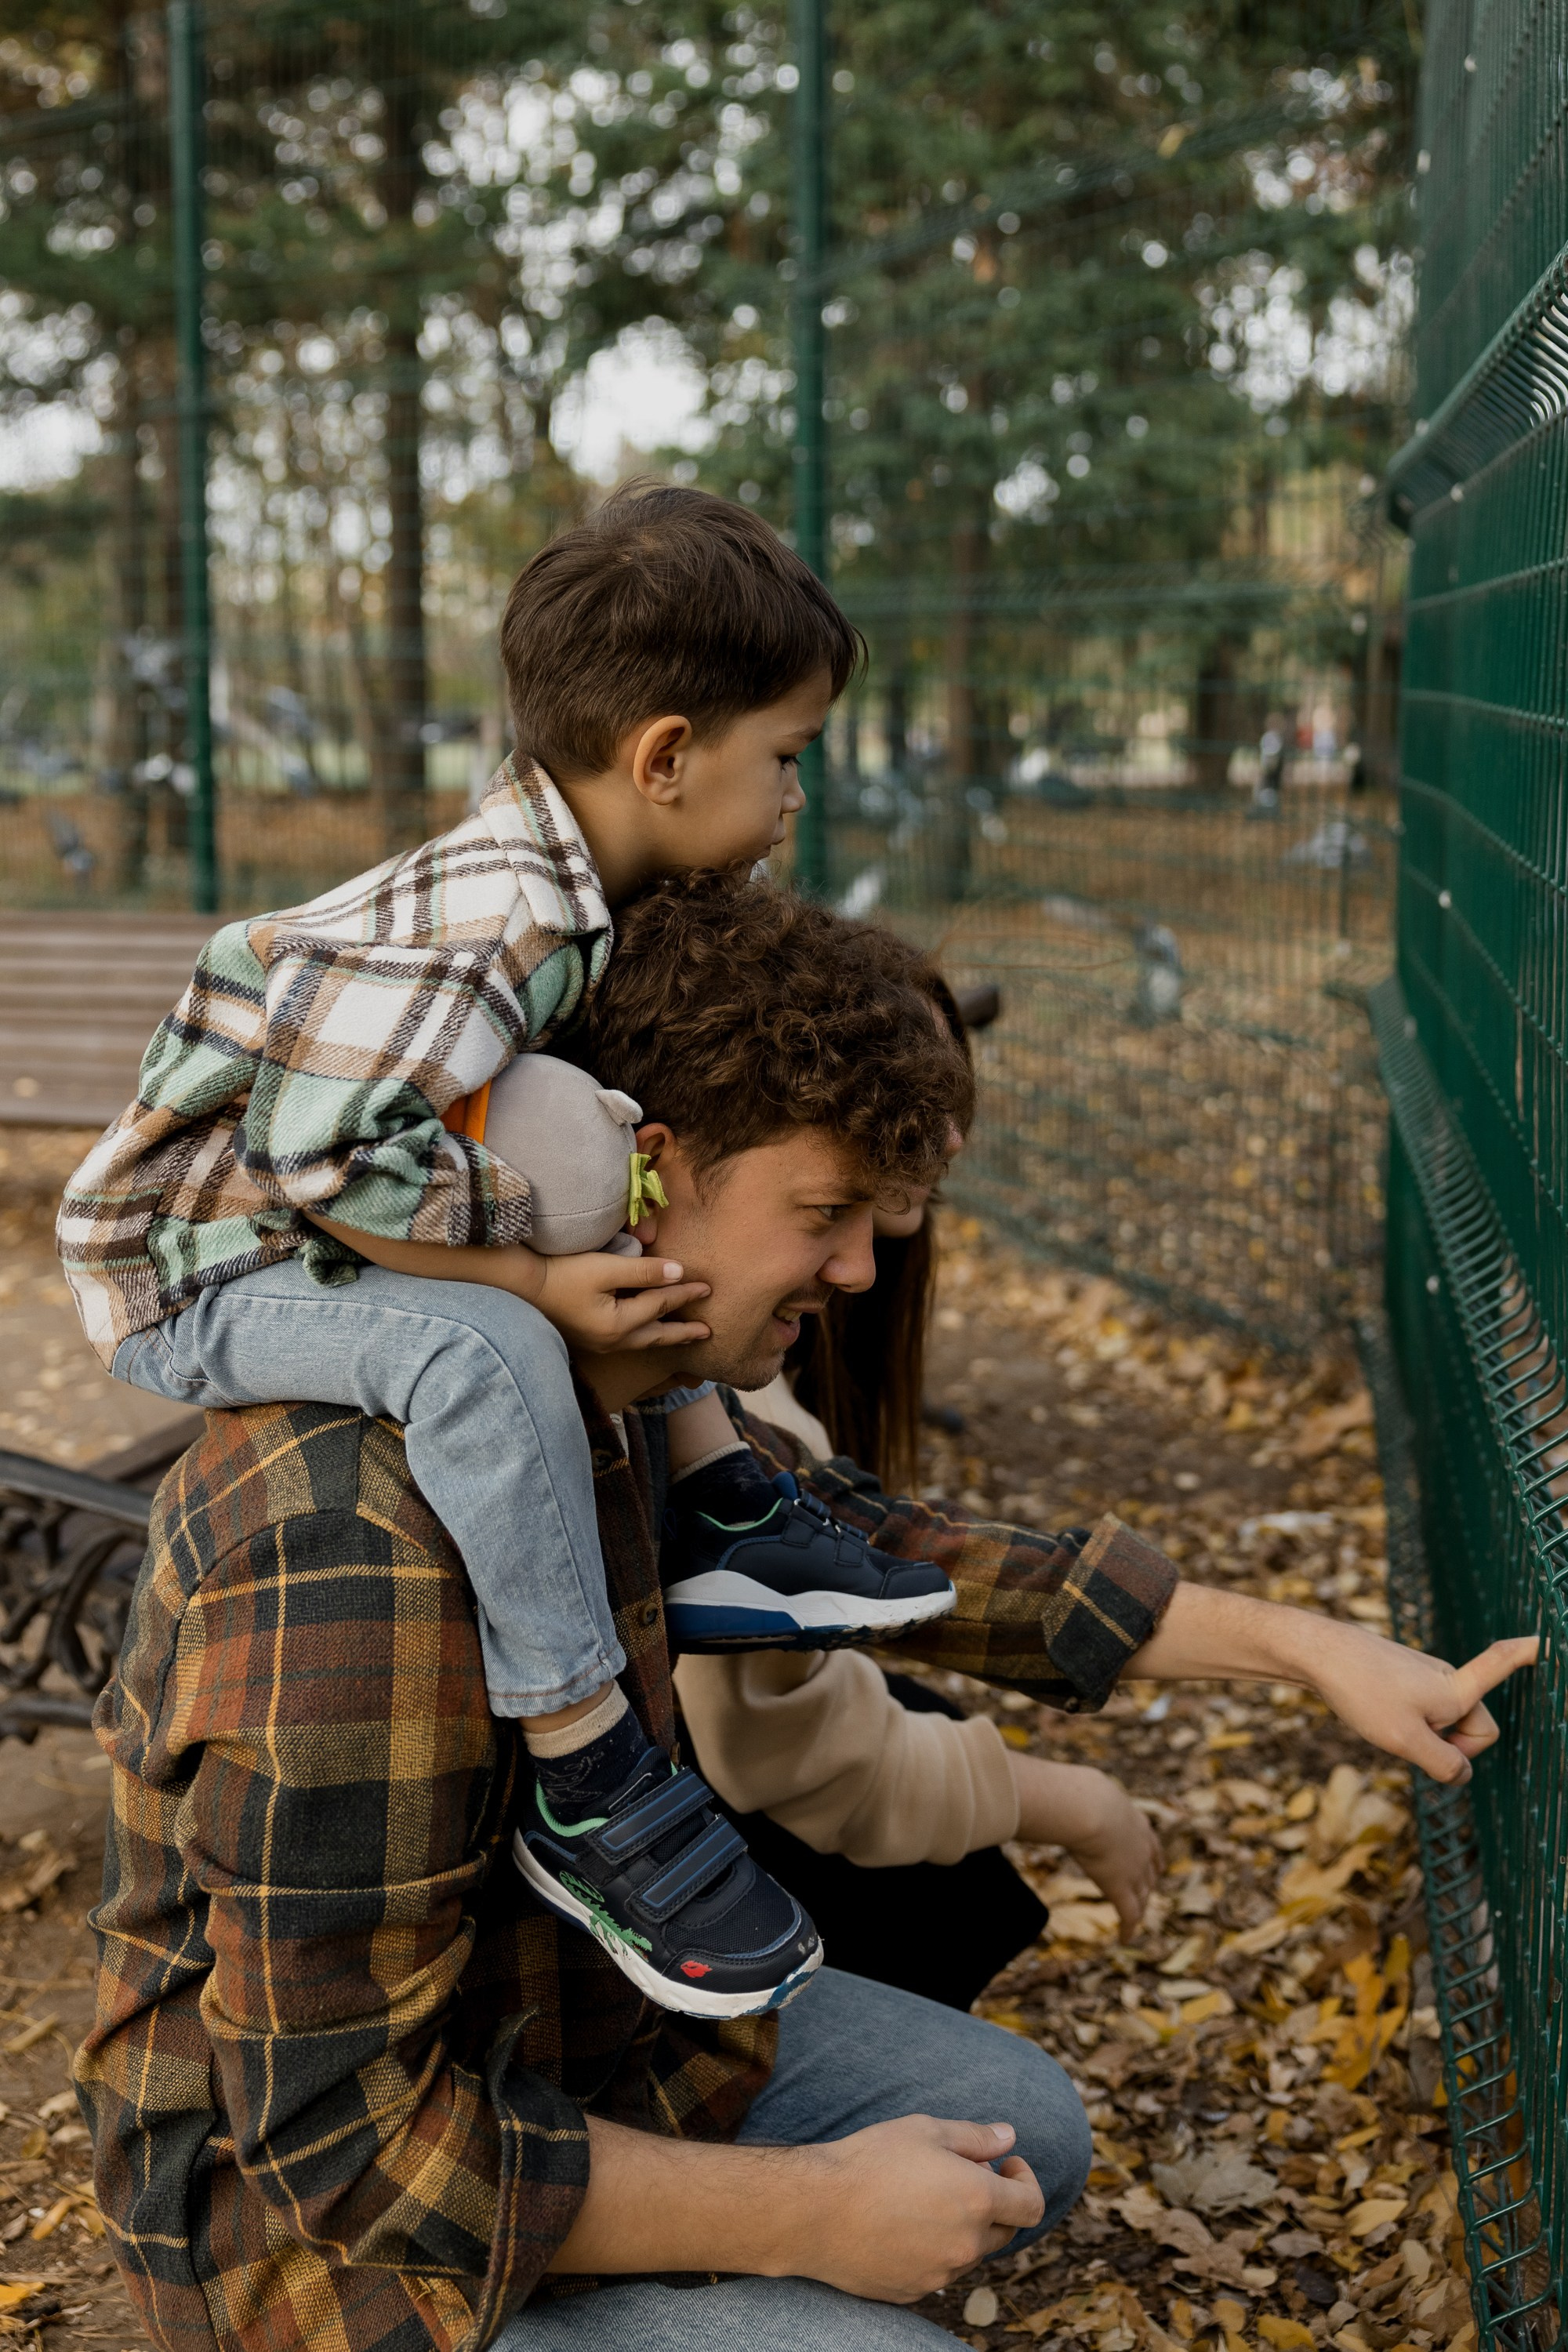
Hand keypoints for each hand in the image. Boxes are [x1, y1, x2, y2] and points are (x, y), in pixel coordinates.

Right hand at [517, 1248, 711, 1355]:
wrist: (520, 1287)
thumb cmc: (561, 1272)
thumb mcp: (605, 1267)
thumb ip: (643, 1271)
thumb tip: (679, 1272)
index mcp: (618, 1325)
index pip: (660, 1305)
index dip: (684, 1293)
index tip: (707, 1287)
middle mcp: (611, 1341)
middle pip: (656, 1336)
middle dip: (682, 1333)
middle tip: (707, 1333)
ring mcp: (598, 1344)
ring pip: (641, 1342)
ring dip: (664, 1337)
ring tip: (683, 1335)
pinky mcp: (588, 1339)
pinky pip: (627, 1340)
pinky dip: (645, 1335)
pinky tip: (646, 1331)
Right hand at [790, 2116, 1043, 2301]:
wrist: (815, 2211)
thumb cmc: (870, 2160)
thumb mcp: (925, 2130)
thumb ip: (975, 2136)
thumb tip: (1008, 2136)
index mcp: (976, 2200)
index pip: (1031, 2206)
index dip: (1025, 2182)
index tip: (1005, 2166)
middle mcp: (966, 2244)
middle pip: (1005, 2231)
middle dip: (994, 2204)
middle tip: (961, 2176)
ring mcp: (940, 2273)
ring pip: (970, 2252)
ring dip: (963, 2228)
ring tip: (924, 2198)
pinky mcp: (914, 2291)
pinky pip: (939, 2270)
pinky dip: (934, 2249)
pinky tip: (902, 2225)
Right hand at [1011, 1756, 1160, 1935]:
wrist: (1087, 1807)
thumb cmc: (1076, 1793)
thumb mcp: (1080, 1790)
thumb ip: (1069, 1794)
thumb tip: (1043, 1785)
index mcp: (1134, 1821)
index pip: (1149, 1843)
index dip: (1152, 1857)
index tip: (1154, 1864)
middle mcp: (1141, 1848)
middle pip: (1150, 1872)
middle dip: (1148, 1883)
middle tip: (1144, 1892)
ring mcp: (1134, 1869)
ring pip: (1142, 1895)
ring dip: (1138, 1907)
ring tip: (1134, 1918)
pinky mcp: (1121, 1889)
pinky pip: (1130, 1914)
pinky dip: (1129, 1928)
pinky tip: (1125, 1939)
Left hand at [1128, 1583, 1539, 1788]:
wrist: (1315, 1653)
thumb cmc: (1361, 1691)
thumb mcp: (1405, 1740)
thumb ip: (1443, 1763)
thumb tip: (1461, 1774)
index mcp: (1454, 1688)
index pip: (1499, 1667)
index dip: (1525, 1656)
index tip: (1547, 1638)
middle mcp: (1445, 1676)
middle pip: (1475, 1726)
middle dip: (1454, 1745)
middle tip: (1414, 1742)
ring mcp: (1423, 1675)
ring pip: (1445, 1721)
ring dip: (1426, 1736)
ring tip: (1387, 1725)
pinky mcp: (1402, 1676)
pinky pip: (1422, 1712)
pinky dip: (1409, 1725)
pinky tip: (1376, 1716)